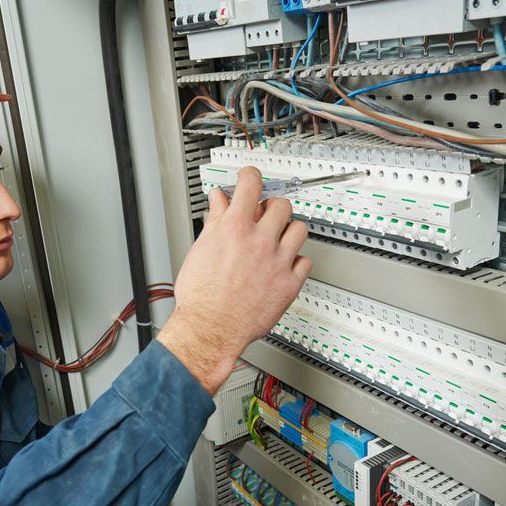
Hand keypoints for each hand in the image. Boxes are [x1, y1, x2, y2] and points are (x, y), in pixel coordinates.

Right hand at [158, 165, 310, 394]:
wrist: (209, 330)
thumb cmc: (200, 298)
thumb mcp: (200, 250)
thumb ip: (214, 220)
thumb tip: (219, 200)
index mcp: (234, 229)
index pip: (250, 185)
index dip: (251, 175)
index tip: (250, 177)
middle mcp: (260, 241)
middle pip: (281, 205)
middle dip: (271, 207)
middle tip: (263, 216)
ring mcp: (278, 262)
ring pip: (299, 229)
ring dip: (288, 231)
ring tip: (276, 240)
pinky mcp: (289, 284)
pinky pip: (305, 261)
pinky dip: (296, 261)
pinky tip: (282, 265)